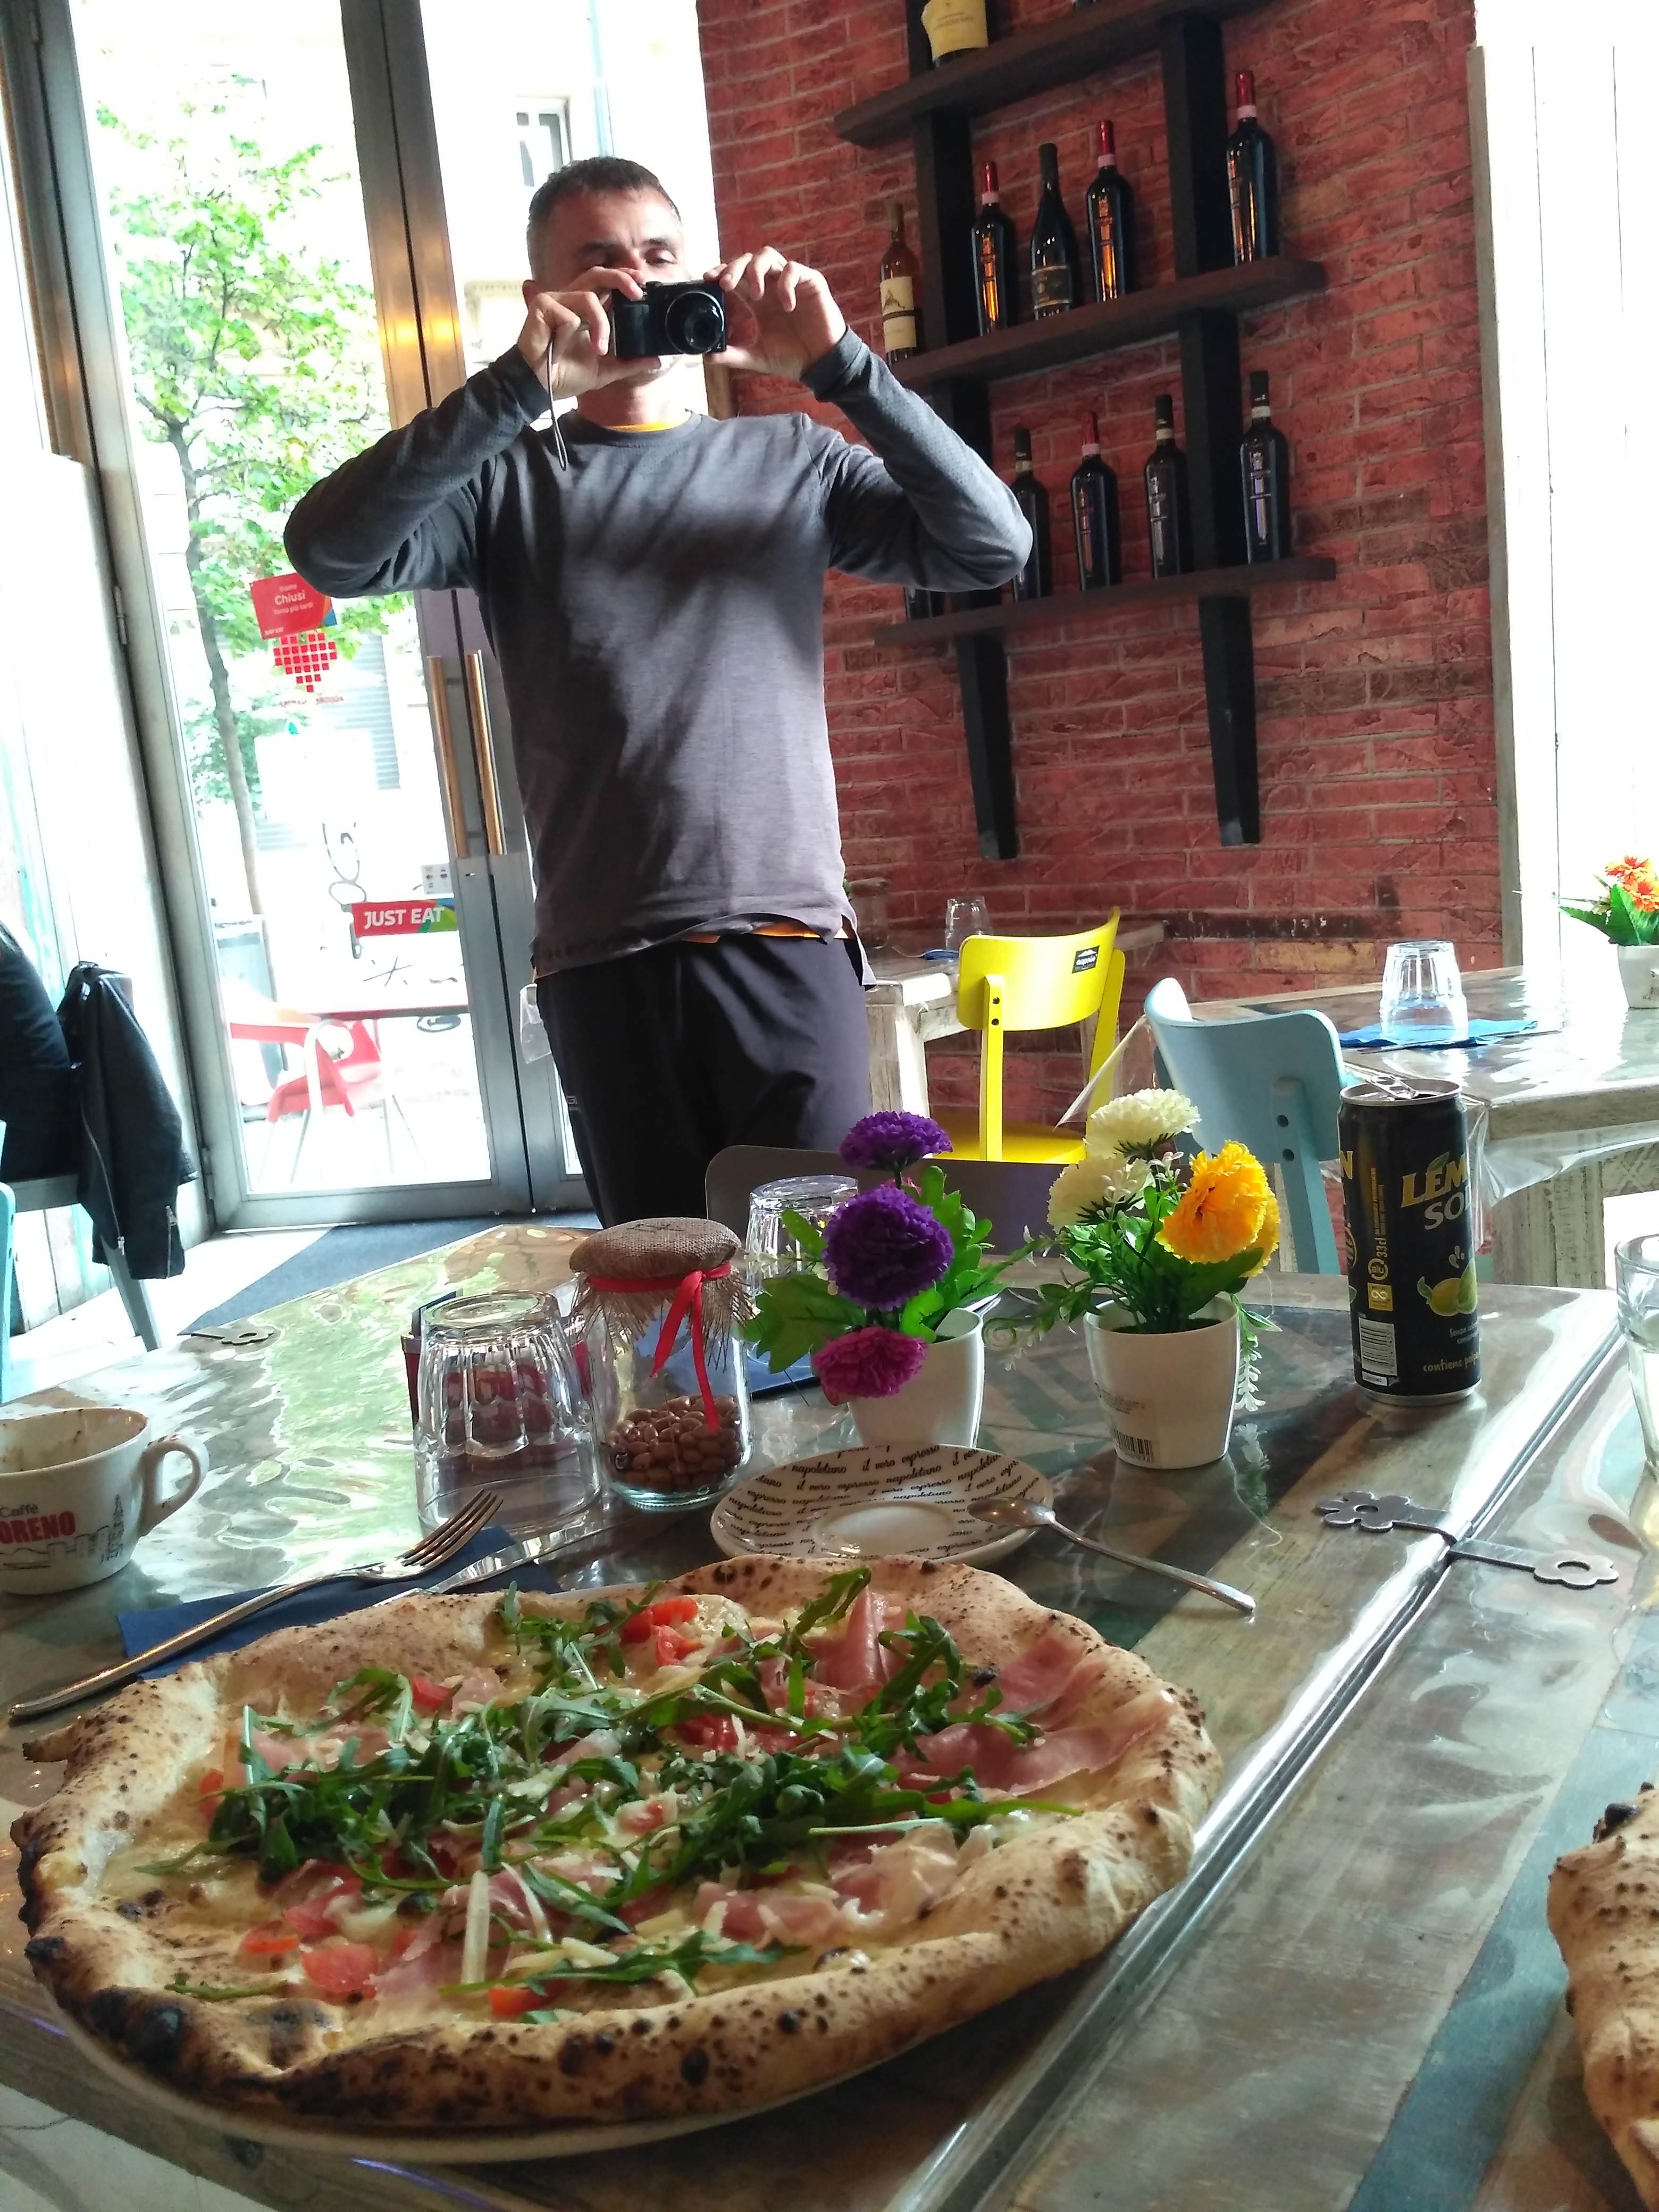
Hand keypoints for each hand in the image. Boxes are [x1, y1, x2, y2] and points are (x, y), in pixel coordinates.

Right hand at [515, 268, 659, 396]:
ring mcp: (555, 300)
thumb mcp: (605, 370)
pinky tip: (558, 348)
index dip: (624, 278)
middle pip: (598, 274)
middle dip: (621, 278)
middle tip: (638, 294)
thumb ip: (629, 363)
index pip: (606, 284)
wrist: (541, 388)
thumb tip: (656, 361)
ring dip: (600, 326)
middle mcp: (571, 299)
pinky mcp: (542, 304)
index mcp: (585, 309)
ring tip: (599, 350)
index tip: (644, 285)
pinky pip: (569, 315)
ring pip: (589, 298)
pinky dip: (569, 335)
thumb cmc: (565, 375)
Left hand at [706, 248, 846, 380]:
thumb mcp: (757, 357)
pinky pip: (793, 270)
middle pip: (748, 260)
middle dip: (734, 268)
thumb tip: (707, 357)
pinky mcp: (810, 281)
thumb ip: (733, 355)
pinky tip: (787, 306)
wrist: (820, 364)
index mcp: (758, 299)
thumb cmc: (791, 358)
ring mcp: (790, 281)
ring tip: (757, 295)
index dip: (721, 271)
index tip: (708, 279)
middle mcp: (771, 286)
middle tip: (726, 284)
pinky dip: (786, 284)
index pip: (735, 275)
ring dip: (757, 270)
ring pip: (768, 255)